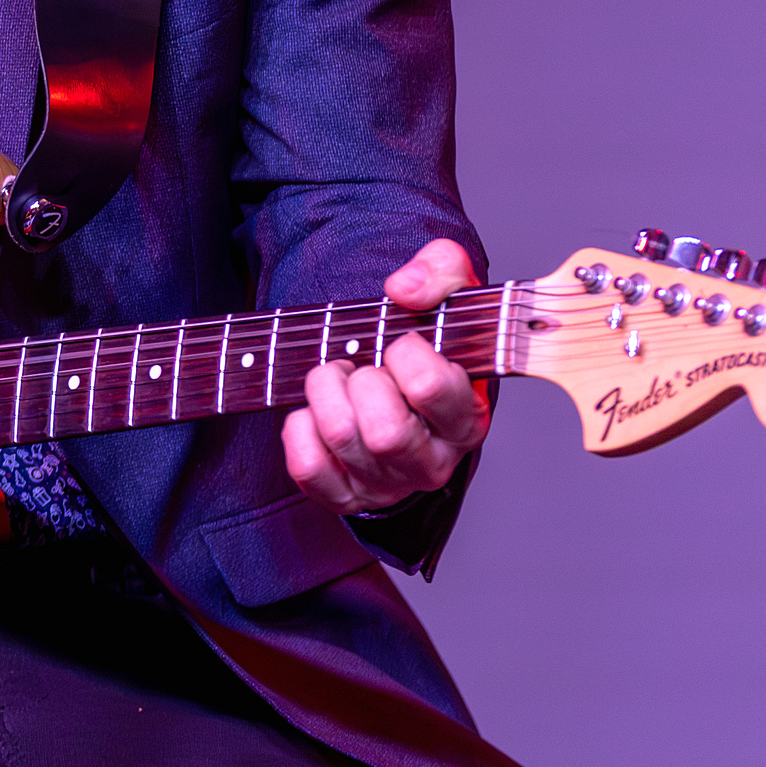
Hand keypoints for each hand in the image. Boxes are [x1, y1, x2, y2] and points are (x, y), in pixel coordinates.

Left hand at [280, 239, 488, 514]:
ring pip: (342, 440)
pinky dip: (298, 432)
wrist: (397, 376)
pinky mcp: (346, 495)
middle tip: (362, 365)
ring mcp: (388, 484)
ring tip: (336, 378)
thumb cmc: (427, 339)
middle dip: (360, 381)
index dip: (405, 354)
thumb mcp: (450, 292)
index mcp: (466, 417)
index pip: (431, 389)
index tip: (402, 343)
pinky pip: (309, 470)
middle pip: (386, 432)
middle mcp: (432, 461)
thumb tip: (403, 290)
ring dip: (325, 393)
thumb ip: (441, 271)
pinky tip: (312, 412)